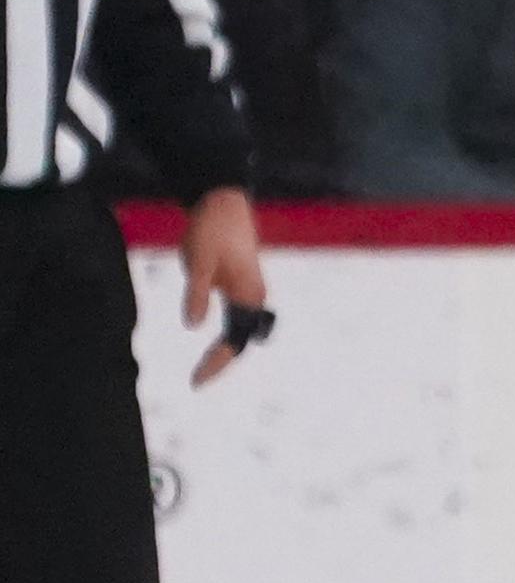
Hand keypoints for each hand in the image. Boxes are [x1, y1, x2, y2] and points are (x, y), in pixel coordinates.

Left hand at [181, 187, 269, 386]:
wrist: (224, 201)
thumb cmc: (211, 229)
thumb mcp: (199, 262)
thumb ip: (197, 294)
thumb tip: (193, 326)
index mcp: (248, 294)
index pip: (236, 340)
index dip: (218, 363)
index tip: (196, 381)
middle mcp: (254, 296)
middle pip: (244, 339)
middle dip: (224, 361)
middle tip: (197, 381)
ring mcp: (249, 289)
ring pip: (243, 329)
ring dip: (226, 348)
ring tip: (205, 367)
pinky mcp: (241, 283)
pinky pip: (238, 317)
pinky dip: (226, 334)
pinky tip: (212, 339)